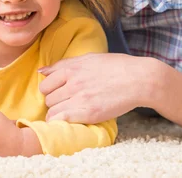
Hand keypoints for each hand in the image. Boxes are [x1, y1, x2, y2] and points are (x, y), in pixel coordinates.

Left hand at [38, 53, 155, 123]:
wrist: (139, 79)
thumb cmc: (118, 67)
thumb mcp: (90, 59)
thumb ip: (65, 64)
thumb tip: (42, 71)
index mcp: (73, 67)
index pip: (45, 82)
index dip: (51, 88)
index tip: (60, 92)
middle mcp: (73, 82)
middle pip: (47, 97)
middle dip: (55, 101)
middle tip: (68, 102)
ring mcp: (80, 97)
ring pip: (52, 110)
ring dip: (58, 113)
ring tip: (72, 112)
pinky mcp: (88, 112)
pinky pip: (61, 120)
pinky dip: (62, 122)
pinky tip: (72, 120)